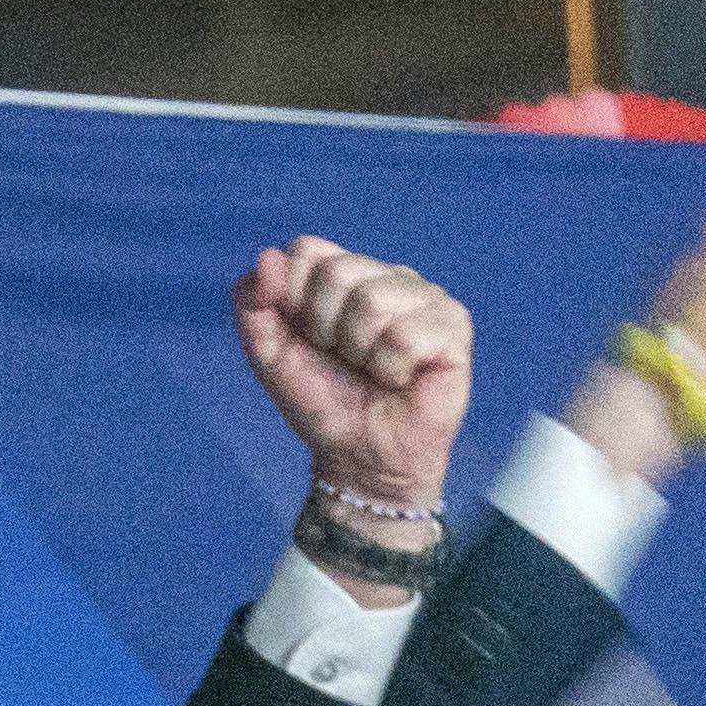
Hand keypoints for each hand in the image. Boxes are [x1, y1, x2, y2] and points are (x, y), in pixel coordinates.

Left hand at [235, 236, 470, 518]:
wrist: (359, 456)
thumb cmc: (322, 400)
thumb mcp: (267, 353)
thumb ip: (252, 303)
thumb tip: (267, 257)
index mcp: (344, 272)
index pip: (305, 250)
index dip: (292, 300)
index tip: (307, 339)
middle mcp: (387, 275)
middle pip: (336, 271)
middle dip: (324, 329)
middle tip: (343, 358)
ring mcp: (425, 296)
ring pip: (372, 300)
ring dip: (359, 351)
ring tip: (373, 369)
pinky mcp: (453, 326)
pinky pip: (405, 335)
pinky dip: (390, 369)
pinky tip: (400, 379)